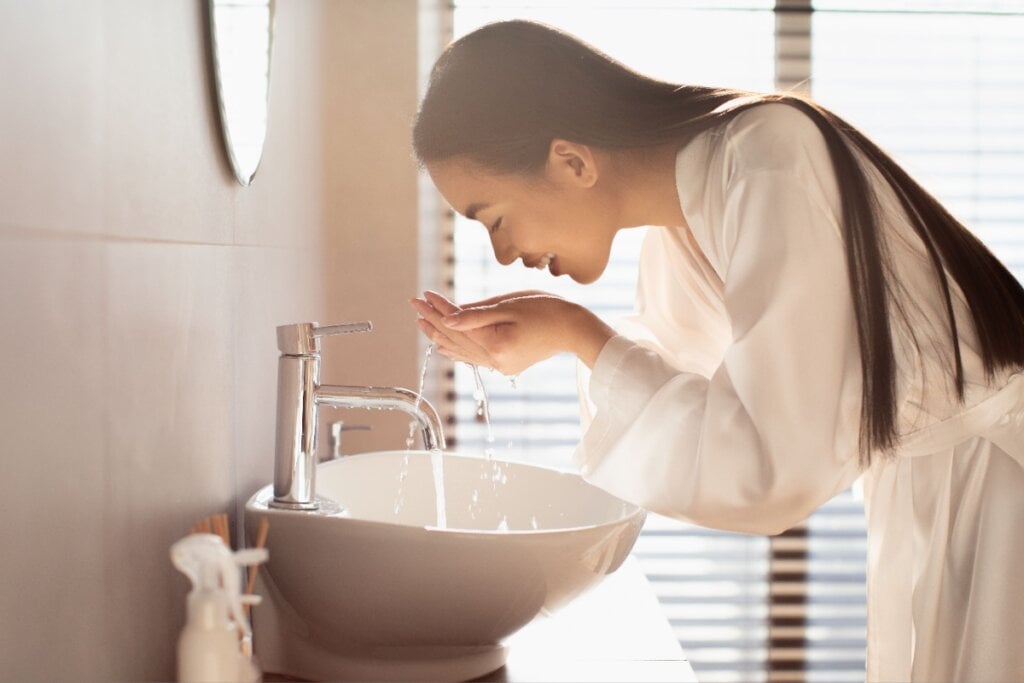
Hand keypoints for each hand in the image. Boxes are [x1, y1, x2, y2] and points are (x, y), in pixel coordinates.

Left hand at [409, 290, 614, 374]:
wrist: (574, 329)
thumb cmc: (547, 309)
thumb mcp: (510, 305)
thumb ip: (477, 315)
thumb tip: (447, 318)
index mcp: (497, 344)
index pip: (458, 325)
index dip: (439, 309)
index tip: (424, 295)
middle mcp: (496, 360)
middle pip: (457, 340)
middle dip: (434, 321)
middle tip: (415, 304)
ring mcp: (501, 366)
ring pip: (462, 351)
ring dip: (440, 336)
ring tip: (421, 322)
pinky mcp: (506, 365)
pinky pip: (474, 357)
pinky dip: (457, 350)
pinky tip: (441, 346)